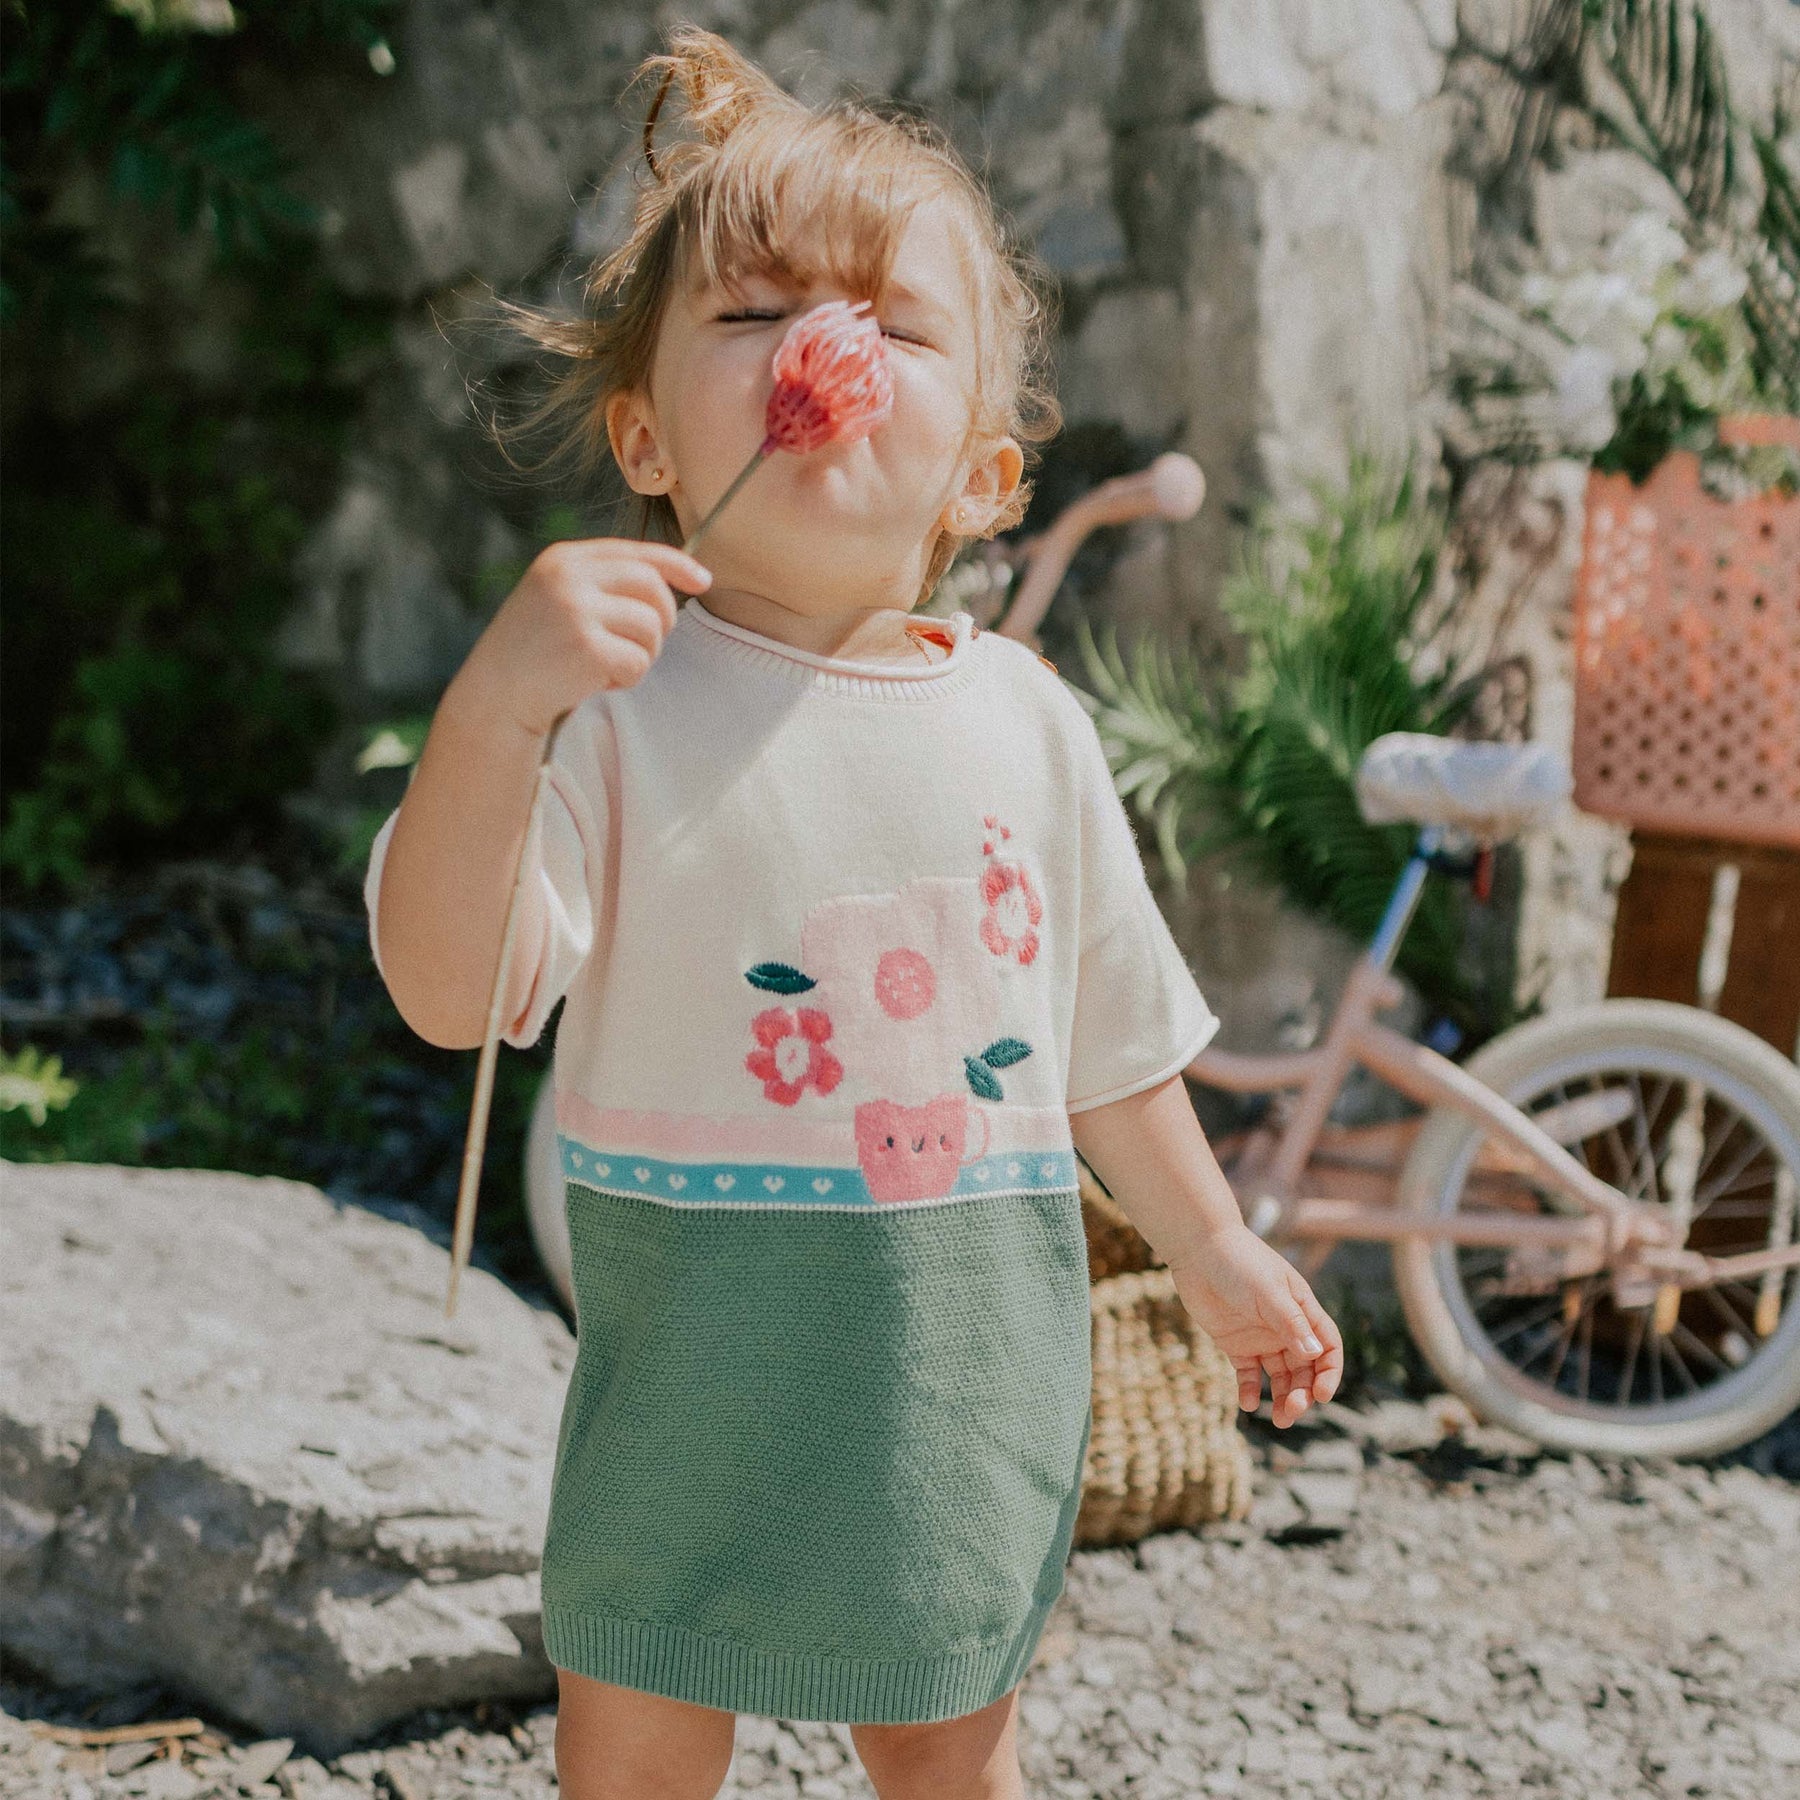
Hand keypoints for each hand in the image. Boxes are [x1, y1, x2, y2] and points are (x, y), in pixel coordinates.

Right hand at [461, 537, 712, 738]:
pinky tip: (596, 682)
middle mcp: (569, 576)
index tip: (703, 580)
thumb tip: (670, 581)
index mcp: (564, 558)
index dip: (676, 564)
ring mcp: (576, 610)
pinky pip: (639, 662)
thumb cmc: (536, 651)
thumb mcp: (560, 599)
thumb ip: (603, 584)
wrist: (495, 693)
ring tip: (606, 666)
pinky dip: (627, 678)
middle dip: (662, 619)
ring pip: (651, 627)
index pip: (636, 552)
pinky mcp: (586, 648)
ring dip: (641, 655)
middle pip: (652, 586)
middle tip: (643, 645)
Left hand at [1165, 1224, 1343, 1427]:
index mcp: (1302, 1310)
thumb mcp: (1268, 1292)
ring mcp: (1261, 1336)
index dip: (1329, 1372)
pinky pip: (1248, 1373)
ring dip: (1282, 1397)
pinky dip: (1251, 1390)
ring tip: (1278, 1418)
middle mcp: (1285, 1326)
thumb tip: (1315, 1354)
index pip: (1327, 1347)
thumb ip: (1290, 1323)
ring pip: (1280, 1375)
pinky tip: (1248, 1403)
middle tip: (1290, 1411)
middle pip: (1304, 1368)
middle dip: (1303, 1392)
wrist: (1197, 1250)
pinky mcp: (1235, 1343)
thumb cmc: (1238, 1262)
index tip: (1322, 1395)